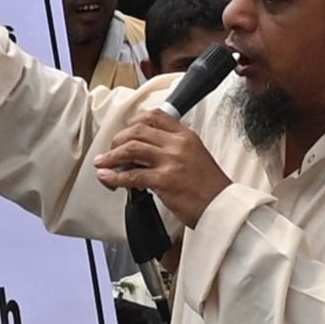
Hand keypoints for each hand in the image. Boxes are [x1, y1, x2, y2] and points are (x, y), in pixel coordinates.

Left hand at [93, 96, 230, 230]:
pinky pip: (132, 176)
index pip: (155, 116)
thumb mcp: (196, 155)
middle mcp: (177, 144)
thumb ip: (174, 148)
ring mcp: (171, 161)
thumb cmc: (209, 187)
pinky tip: (107, 179)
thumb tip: (145, 152)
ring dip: (111, 157)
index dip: (134, 123)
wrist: (221, 207)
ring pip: (131, 148)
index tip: (124, 132)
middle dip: (117, 140)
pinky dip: (115, 177)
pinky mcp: (164, 181)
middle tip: (110, 152)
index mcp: (186, 135)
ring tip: (102, 164)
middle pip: (137, 131)